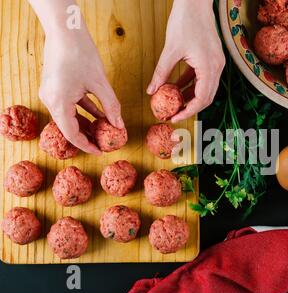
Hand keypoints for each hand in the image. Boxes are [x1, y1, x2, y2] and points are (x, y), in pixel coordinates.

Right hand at [38, 28, 123, 154]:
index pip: (72, 134)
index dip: (87, 145)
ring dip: (86, 123)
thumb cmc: (81, 53)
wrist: (65, 30)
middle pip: (69, 126)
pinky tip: (99, 114)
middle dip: (87, 135)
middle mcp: (50, 100)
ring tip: (104, 130)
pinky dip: (84, 110)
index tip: (100, 151)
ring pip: (69, 115)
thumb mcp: (100, 83)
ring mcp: (51, 93)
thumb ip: (111, 106)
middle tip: (104, 142)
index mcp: (58, 103)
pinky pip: (69, 104)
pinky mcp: (55, 86)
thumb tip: (120, 125)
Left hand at [147, 0, 224, 122]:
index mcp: (209, 67)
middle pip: (207, 97)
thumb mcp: (170, 50)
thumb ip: (161, 72)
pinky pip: (204, 77)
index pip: (201, 99)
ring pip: (206, 88)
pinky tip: (178, 86)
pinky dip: (192, 84)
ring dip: (191, 96)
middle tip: (174, 114)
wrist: (196, 2)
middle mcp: (217, 67)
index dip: (188, 111)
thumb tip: (152, 91)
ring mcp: (216, 62)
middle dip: (190, 107)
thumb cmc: (185, 21)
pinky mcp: (212, 57)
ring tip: (174, 102)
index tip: (175, 117)